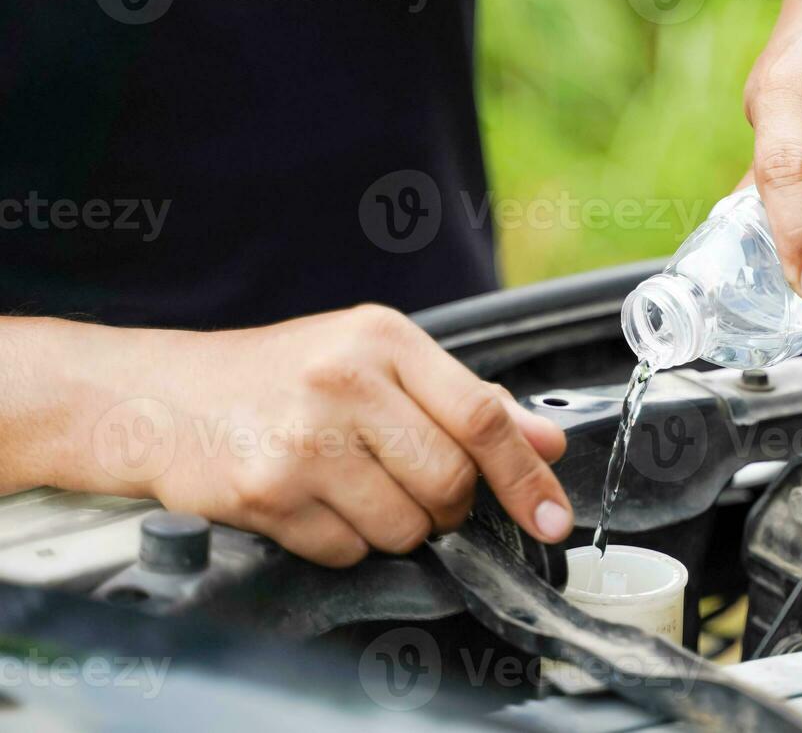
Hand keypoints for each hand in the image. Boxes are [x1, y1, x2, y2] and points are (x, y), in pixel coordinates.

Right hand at [72, 305, 571, 566]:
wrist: (160, 396)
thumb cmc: (281, 374)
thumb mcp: (377, 360)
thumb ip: (466, 399)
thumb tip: (547, 441)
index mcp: (382, 338)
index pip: (482, 415)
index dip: (526, 476)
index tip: (552, 517)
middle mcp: (343, 383)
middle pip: (450, 482)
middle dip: (447, 505)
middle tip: (417, 488)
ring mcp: (302, 440)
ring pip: (404, 528)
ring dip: (394, 526)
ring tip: (352, 485)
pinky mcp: (265, 493)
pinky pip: (347, 552)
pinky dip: (343, 542)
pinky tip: (312, 501)